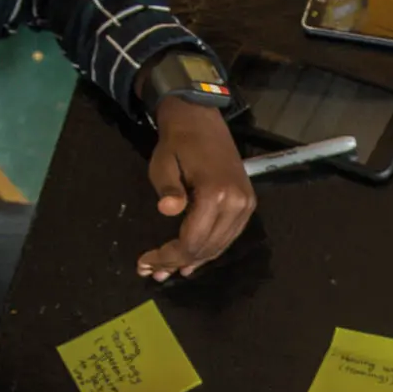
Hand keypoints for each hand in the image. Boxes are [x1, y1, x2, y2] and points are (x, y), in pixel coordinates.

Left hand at [139, 97, 254, 279]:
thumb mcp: (163, 164)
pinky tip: (194, 258)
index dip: (167, 256)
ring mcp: (245, 204)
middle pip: (206, 248)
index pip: (191, 240)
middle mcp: (236, 203)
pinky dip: (211, 249)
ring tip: (170, 271)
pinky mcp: (248, 203)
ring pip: (219, 246)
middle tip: (153, 272)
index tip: (145, 263)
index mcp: (215, 194)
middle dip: (177, 262)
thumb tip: (168, 211)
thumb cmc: (177, 143)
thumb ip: (168, 190)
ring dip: (194, 260)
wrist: (201, 119)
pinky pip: (229, 236)